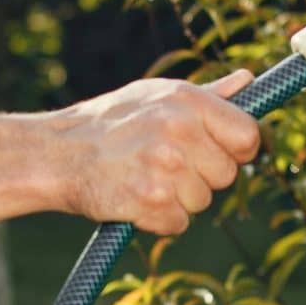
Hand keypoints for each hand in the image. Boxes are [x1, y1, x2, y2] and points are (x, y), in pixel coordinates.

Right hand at [51, 69, 264, 235]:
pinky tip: (134, 197)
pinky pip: (179, 223)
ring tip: (144, 177)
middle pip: (227, 175)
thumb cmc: (109, 122)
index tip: (216, 154)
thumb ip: (208, 95)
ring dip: (178, 199)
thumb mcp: (155, 95)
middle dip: (202, 177)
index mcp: (187, 100)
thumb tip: (249, 81)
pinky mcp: (151, 201)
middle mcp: (180, 130)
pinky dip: (159, 219)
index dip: (236, 151)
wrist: (56, 153)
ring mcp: (166, 166)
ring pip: (203, 201)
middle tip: (164, 165)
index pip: (247, 136)